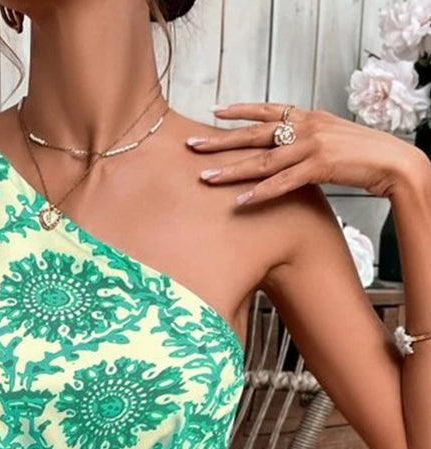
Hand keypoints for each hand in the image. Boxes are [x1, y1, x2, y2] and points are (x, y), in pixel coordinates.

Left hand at [188, 102, 428, 204]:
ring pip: (262, 160)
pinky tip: (240, 202)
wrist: (393, 161)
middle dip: (220, 141)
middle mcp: (305, 127)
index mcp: (307, 117)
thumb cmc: (361, 153)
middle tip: (191, 145)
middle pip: (254, 134)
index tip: (214, 112)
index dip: (239, 110)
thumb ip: (304, 140)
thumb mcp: (329, 138)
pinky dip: (260, 193)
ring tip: (205, 178)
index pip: (266, 109)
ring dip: (231, 170)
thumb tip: (283, 149)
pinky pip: (282, 182)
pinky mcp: (319, 167)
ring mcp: (311, 146)